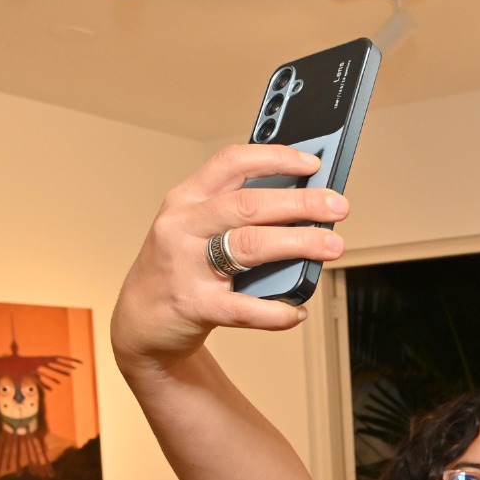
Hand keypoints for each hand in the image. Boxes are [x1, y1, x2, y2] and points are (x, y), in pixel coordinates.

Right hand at [111, 143, 349, 372]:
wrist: (140, 322)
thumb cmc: (180, 271)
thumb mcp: (198, 231)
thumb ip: (238, 217)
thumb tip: (304, 208)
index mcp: (187, 199)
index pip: (232, 163)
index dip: (276, 158)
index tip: (313, 164)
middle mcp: (183, 226)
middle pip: (249, 204)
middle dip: (300, 202)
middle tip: (338, 206)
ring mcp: (186, 265)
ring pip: (250, 246)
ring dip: (298, 243)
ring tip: (332, 246)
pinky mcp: (193, 305)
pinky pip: (243, 308)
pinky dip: (276, 311)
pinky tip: (298, 311)